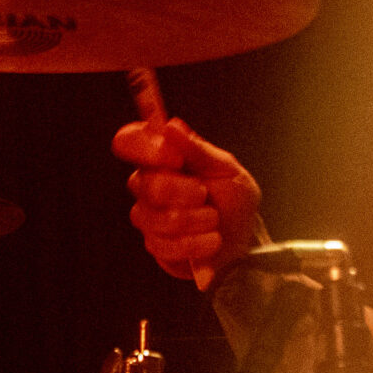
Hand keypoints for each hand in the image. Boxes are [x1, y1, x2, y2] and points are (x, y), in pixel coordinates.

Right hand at [112, 117, 263, 290]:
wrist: (243, 238)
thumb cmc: (232, 198)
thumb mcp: (225, 169)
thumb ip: (198, 150)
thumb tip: (170, 126)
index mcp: (160, 158)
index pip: (128, 141)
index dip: (145, 148)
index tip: (175, 158)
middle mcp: (146, 185)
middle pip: (148, 185)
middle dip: (187, 192)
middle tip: (205, 194)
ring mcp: (147, 216)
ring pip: (159, 219)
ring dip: (198, 220)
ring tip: (213, 219)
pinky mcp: (155, 245)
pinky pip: (166, 246)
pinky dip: (197, 244)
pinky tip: (210, 239)